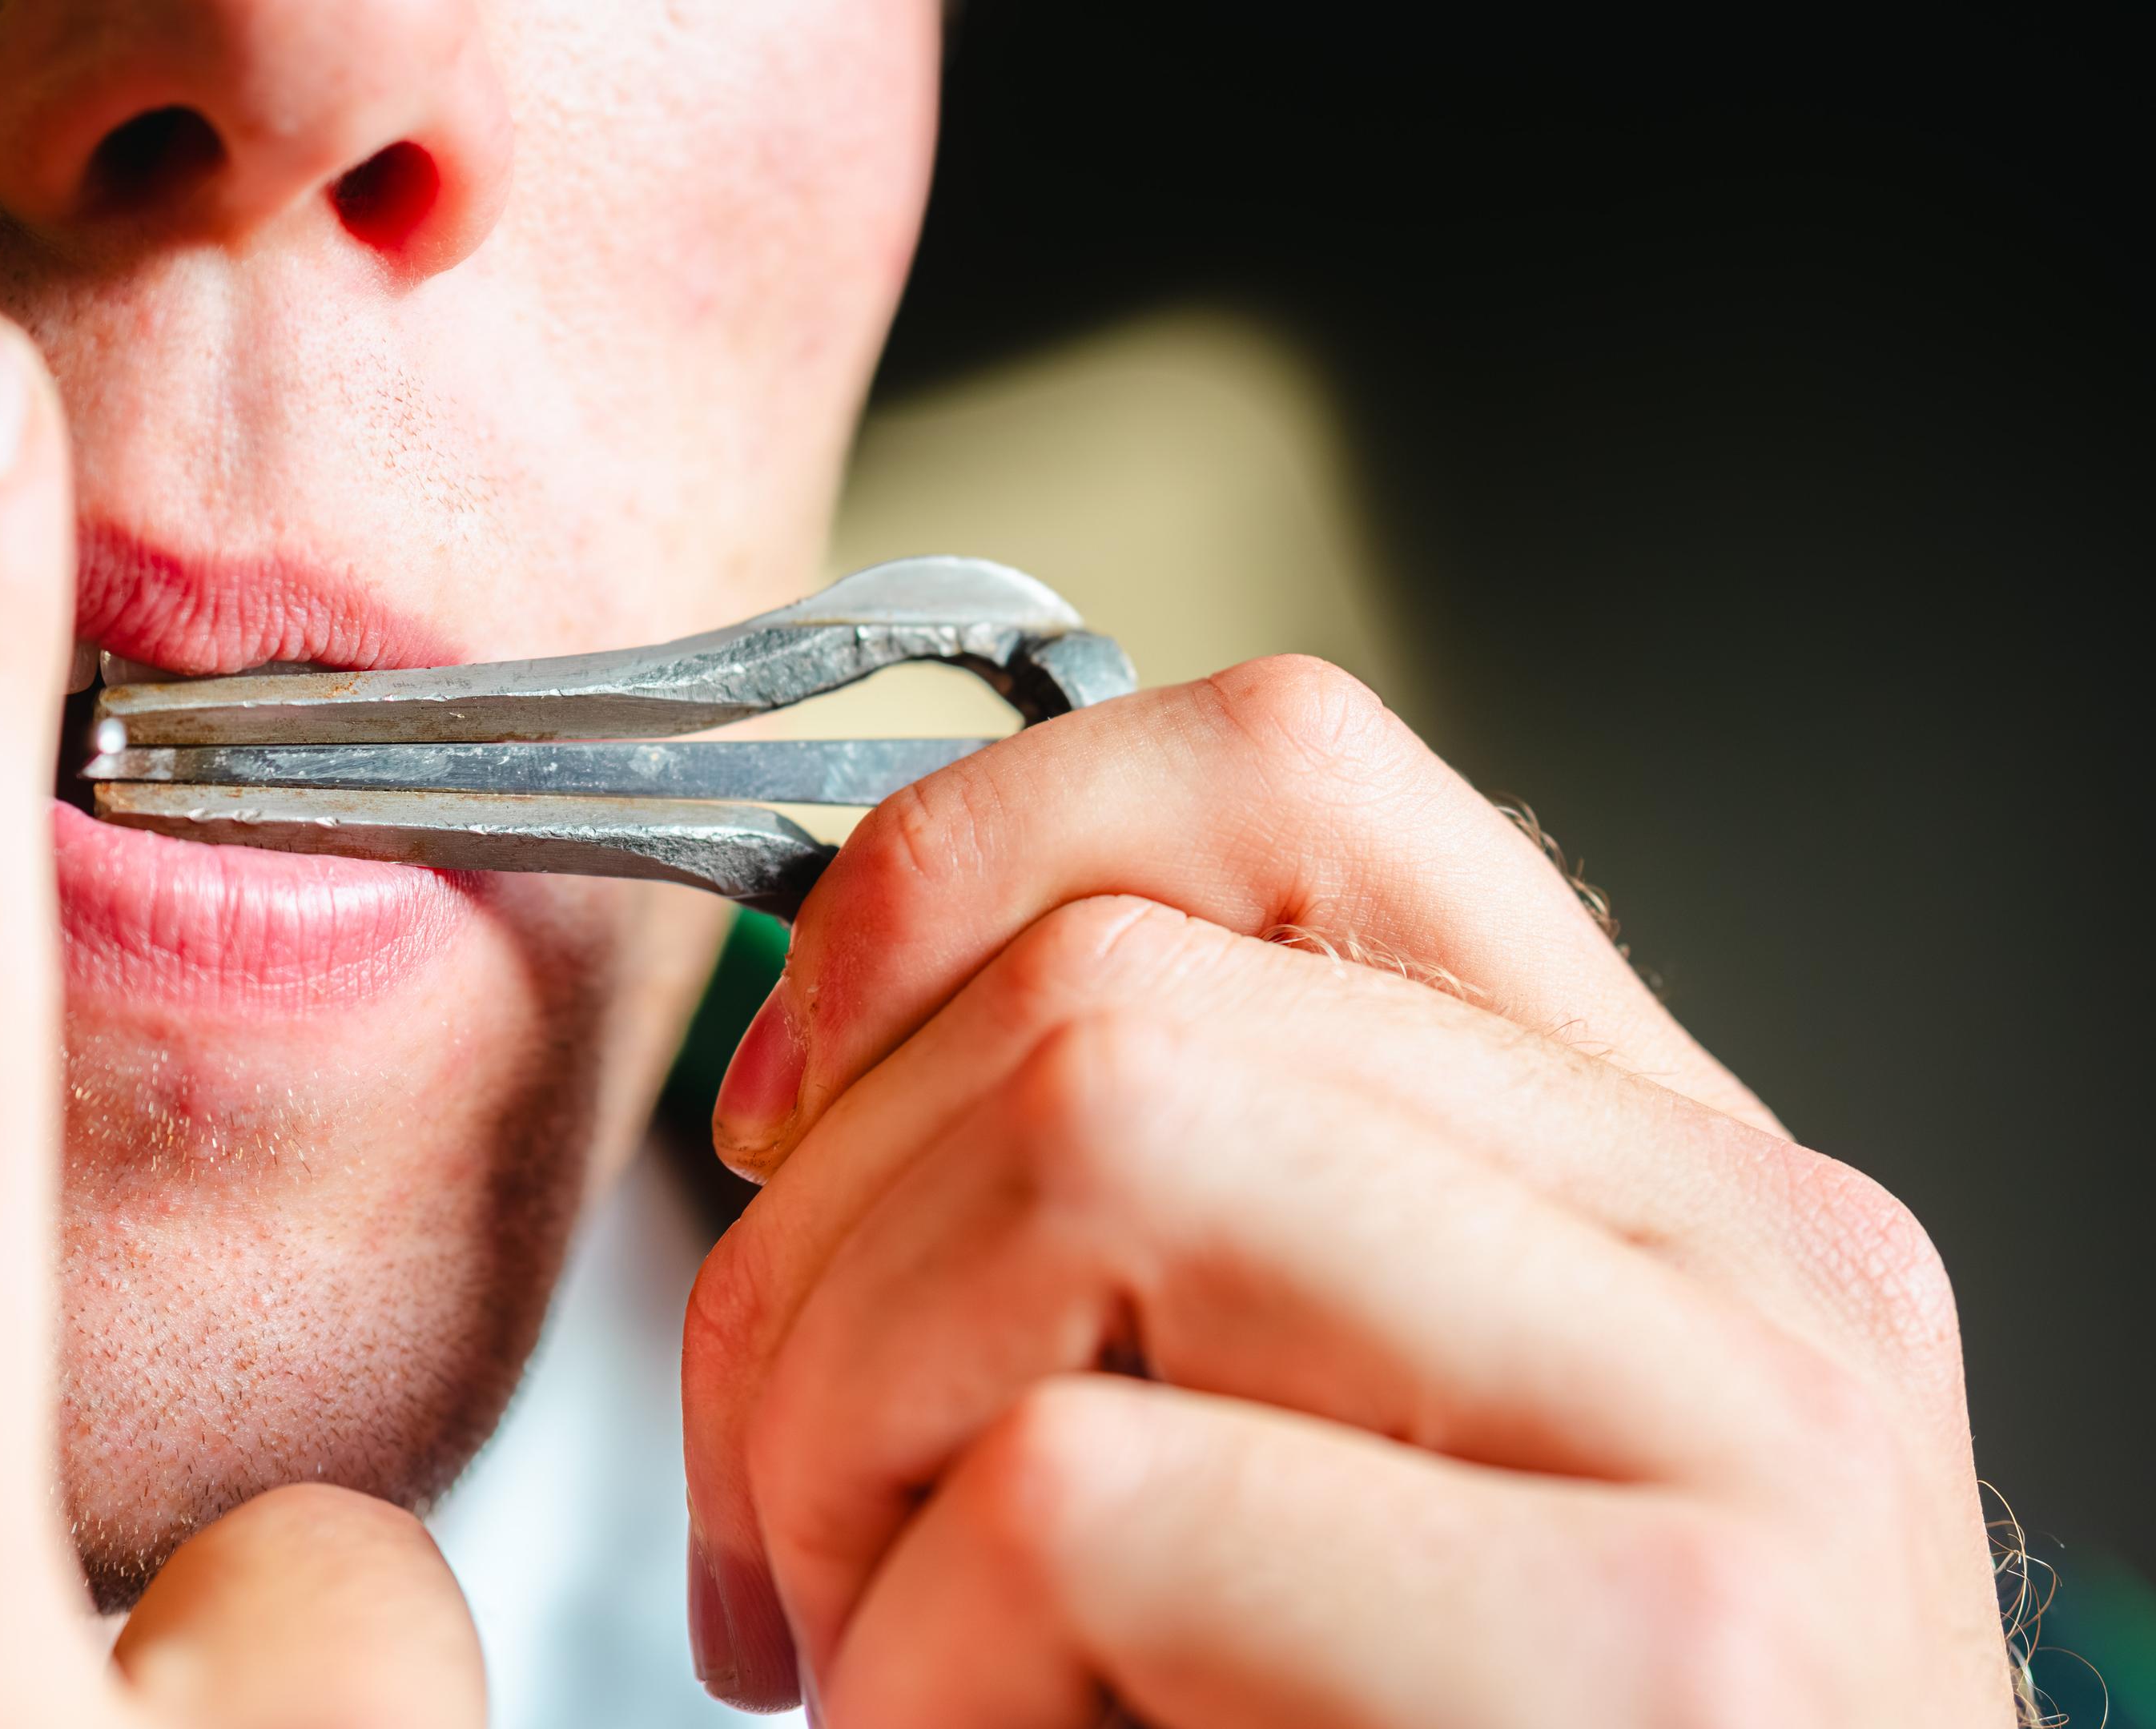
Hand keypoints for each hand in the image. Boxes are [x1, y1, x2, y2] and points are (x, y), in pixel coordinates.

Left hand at [681, 657, 2011, 1724]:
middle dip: (802, 1261)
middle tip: (775, 1517)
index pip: (1282, 783)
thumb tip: (824, 1094)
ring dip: (845, 1431)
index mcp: (1644, 1176)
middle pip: (1102, 996)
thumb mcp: (1320, 1472)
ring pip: (1086, 1152)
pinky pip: (1087, 1501)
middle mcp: (1741, 1257)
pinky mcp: (1666, 1659)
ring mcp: (1740, 1440)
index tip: (783, 1107)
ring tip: (861, 1644)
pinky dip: (918, 1670)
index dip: (949, 875)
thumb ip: (1181, 1253)